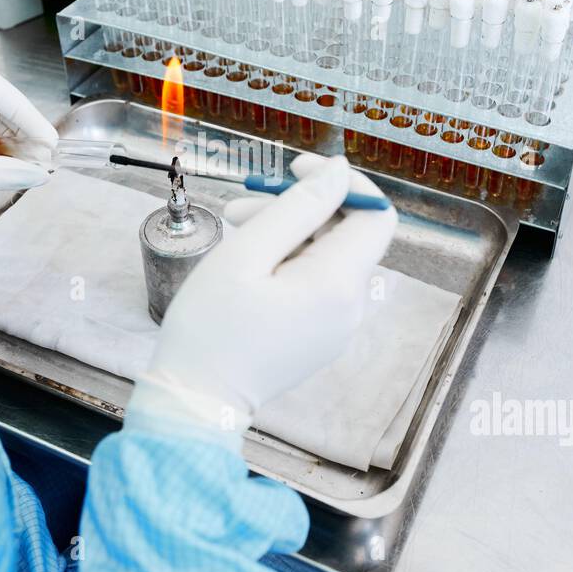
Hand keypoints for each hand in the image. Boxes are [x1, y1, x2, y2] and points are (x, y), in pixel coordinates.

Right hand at [131, 154, 397, 436]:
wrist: (196, 402)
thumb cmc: (211, 328)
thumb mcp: (247, 254)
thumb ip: (298, 207)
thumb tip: (340, 171)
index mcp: (338, 285)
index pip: (375, 214)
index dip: (343, 183)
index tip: (297, 169)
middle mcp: (350, 307)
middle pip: (347, 233)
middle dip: (300, 207)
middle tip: (242, 206)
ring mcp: (337, 325)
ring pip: (327, 256)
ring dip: (287, 233)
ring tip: (233, 229)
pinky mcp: (319, 335)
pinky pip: (317, 283)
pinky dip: (287, 262)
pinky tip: (245, 264)